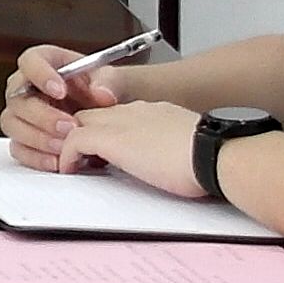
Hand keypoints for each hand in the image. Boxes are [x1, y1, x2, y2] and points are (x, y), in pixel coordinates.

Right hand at [5, 43, 124, 168]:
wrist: (109, 116)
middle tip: (69, 126)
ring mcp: (22, 114)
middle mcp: (27, 86)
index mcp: (45, 63)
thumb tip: (101, 93)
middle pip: (18, 98)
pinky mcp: (23, 138)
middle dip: (42, 116)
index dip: (40, 75)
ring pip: (12, 124)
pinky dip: (35, 157)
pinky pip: (18, 148)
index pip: (30, 61)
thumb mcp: (113, 80)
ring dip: (38, 138)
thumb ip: (109, 82)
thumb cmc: (105, 91)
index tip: (60, 90)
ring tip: (65, 147)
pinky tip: (57, 161)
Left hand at [56, 95, 208, 194]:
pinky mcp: (111, 138)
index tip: (103, 153)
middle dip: (81, 133)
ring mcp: (122, 122)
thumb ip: (172, 149)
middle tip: (79, 158)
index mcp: (156, 113)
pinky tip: (71, 171)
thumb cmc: (213, 158)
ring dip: (70, 144)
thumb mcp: (189, 149)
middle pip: (93, 113)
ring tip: (72, 166)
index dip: (106, 131)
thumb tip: (173, 166)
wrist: (216, 155)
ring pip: (79, 122)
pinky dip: (67, 156)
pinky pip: (73, 141)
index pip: (119, 115)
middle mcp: (136, 111)